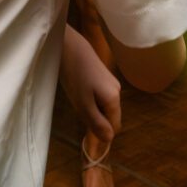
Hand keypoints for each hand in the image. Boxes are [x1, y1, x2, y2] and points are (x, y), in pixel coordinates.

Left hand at [60, 25, 120, 143]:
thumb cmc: (75, 76)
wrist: (69, 45)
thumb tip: (110, 140)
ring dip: (93, 108)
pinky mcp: (103, 75)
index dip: (101, 132)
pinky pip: (101, 95)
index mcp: (114, 99)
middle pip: (110, 116)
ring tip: (77, 98)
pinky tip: (79, 89)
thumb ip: (96, 123)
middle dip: (97, 119)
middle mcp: (117, 90)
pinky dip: (91, 98)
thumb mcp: (83, 104)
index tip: (85, 129)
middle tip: (79, 110)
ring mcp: (111, 81)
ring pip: (105, 105)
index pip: (114, 127)